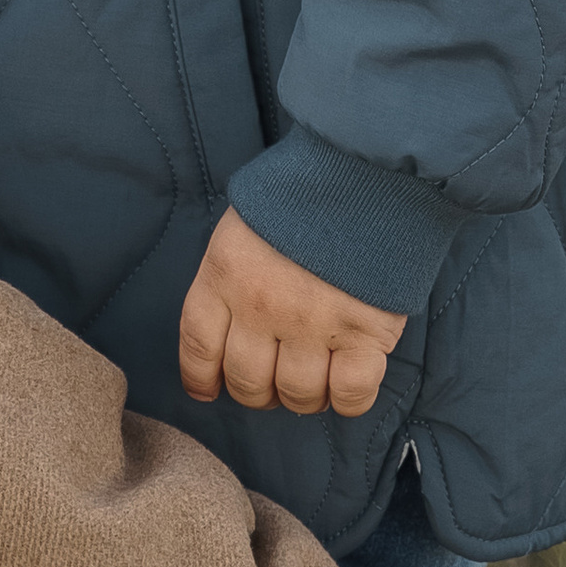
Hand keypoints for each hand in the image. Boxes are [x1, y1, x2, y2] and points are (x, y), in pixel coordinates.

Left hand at [178, 205, 404, 420]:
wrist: (367, 167)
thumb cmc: (302, 193)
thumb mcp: (245, 224)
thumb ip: (233, 275)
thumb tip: (228, 329)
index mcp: (225, 274)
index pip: (199, 347)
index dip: (202, 377)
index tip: (209, 388)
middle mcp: (261, 307)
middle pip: (248, 382)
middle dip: (259, 391)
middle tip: (275, 379)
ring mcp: (313, 323)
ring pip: (297, 395)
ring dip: (305, 396)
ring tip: (316, 376)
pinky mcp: (364, 332)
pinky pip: (350, 394)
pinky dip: (348, 400)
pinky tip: (349, 380)